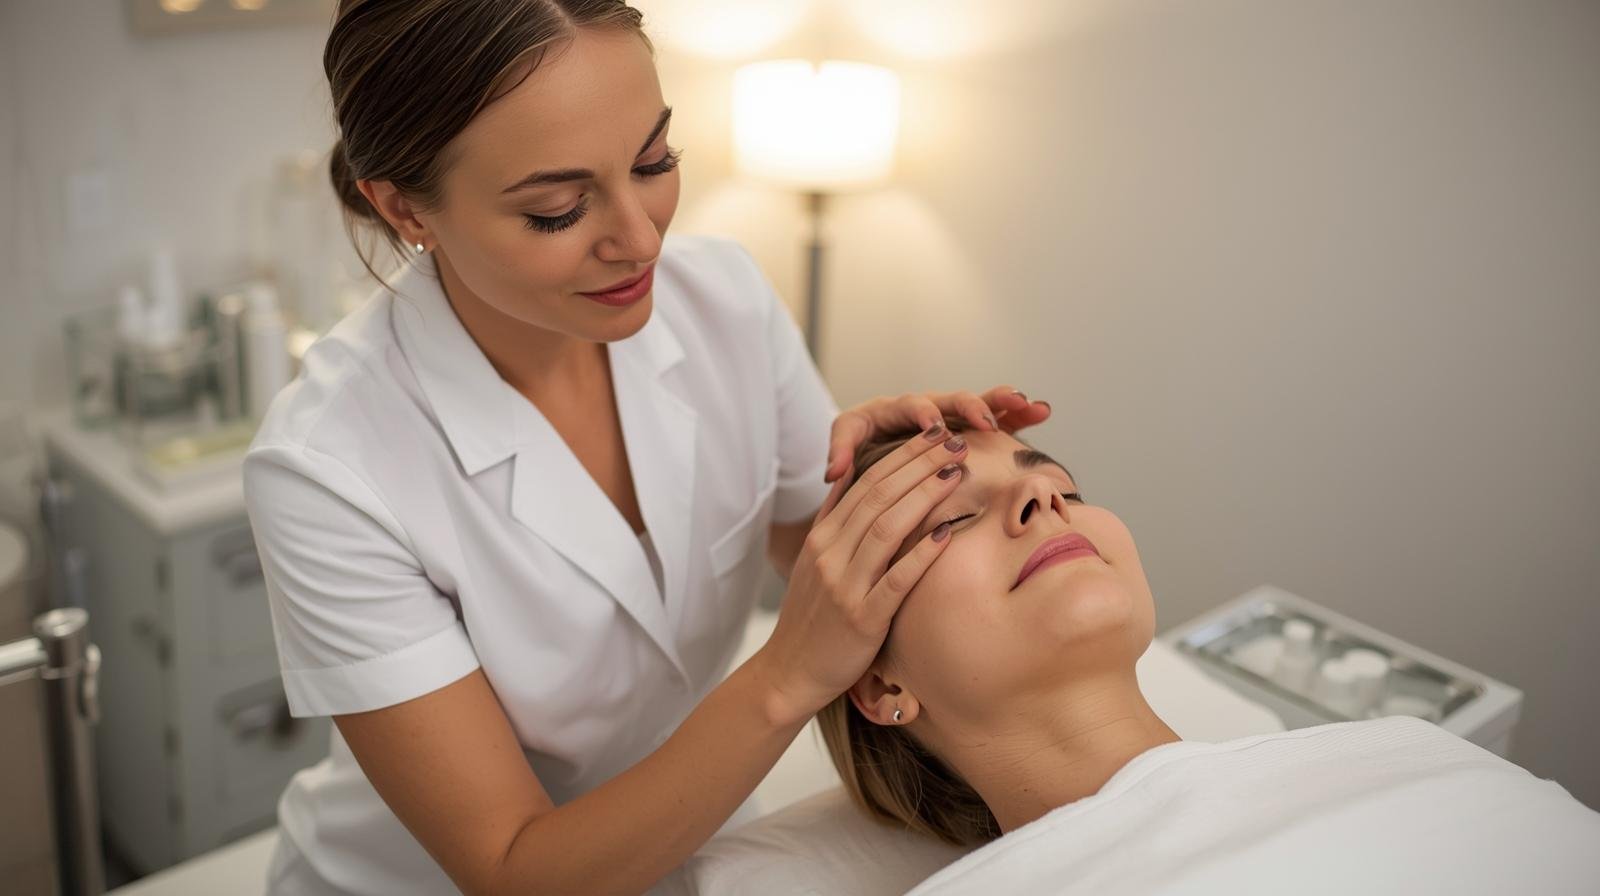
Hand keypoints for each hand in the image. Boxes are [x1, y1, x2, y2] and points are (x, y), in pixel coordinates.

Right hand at [753, 423, 969, 725]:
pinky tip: (946, 535)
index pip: (866, 483)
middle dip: (919, 465)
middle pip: (879, 496)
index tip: (933, 435)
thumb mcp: (814, 562)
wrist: (789, 671)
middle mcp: (830, 555)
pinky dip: (920, 555)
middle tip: (953, 442)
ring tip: (955, 474)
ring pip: (886, 529)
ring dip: (924, 497)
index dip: (902, 456)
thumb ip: (833, 520)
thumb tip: (848, 476)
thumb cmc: (811, 618)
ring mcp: (844, 585)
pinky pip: (895, 581)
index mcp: (823, 538)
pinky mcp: (860, 619)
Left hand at [818, 385, 1050, 515]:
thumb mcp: (846, 438)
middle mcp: (928, 405)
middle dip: (970, 408)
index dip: (923, 414)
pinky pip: (997, 417)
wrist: (871, 439)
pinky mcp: (968, 426)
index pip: (912, 406)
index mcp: (896, 408)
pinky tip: (1042, 411)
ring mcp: (952, 415)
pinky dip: (1018, 414)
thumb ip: (840, 450)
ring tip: (1031, 404)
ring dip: (1005, 404)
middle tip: (987, 422)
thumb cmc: (858, 439)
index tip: (935, 427)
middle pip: (952, 399)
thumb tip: (832, 473)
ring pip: (981, 403)